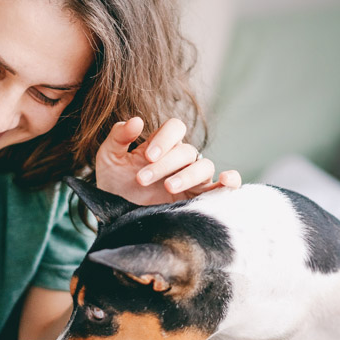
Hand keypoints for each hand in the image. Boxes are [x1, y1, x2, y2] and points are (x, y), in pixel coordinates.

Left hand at [94, 116, 241, 205]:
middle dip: (165, 164)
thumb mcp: (108, 159)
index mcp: (162, 145)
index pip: (175, 127)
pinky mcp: (200, 200)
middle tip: (142, 180)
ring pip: (204, 167)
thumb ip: (118, 137)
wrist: (115, 218)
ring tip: (168, 187)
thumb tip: (137, 121)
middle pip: (186, 151)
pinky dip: (231, 181)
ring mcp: (192, 180)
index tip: (148, 156)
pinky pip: (224, 188)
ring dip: (187, 175)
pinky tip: (225, 180)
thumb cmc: (113, 185)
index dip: (165, 138)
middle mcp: (180, 160)